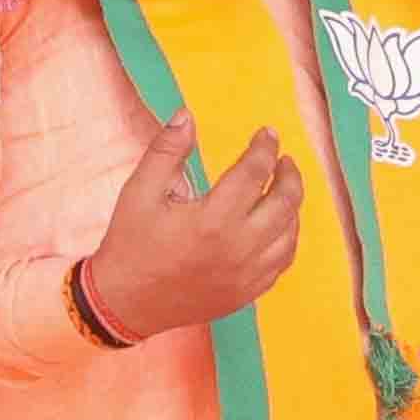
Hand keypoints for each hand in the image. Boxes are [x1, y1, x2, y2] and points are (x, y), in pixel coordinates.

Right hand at [84, 110, 303, 343]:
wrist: (125, 303)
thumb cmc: (131, 245)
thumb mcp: (139, 191)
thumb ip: (166, 150)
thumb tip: (187, 115)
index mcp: (212, 219)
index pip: (254, 171)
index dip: (265, 147)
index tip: (267, 134)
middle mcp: (238, 248)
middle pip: (285, 202)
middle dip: (289, 174)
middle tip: (284, 160)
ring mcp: (247, 275)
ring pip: (290, 233)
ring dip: (293, 206)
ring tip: (284, 188)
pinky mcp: (247, 293)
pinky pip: (282, 261)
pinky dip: (288, 238)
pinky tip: (280, 225)